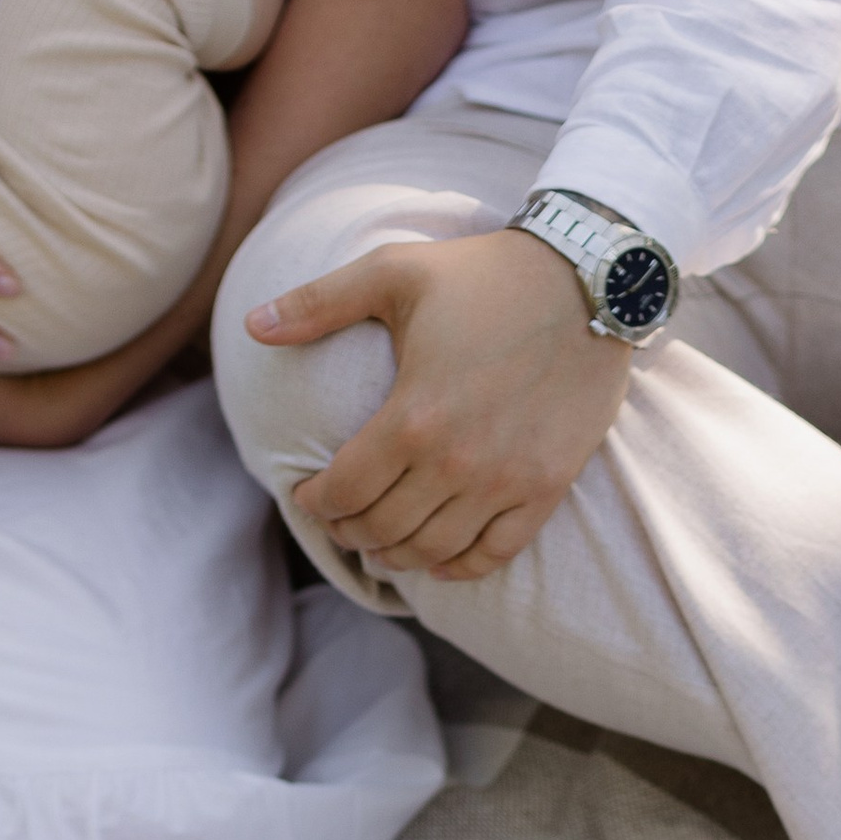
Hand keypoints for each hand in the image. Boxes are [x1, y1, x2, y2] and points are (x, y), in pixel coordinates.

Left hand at [246, 228, 629, 579]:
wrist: (588, 281)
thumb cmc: (485, 274)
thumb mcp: (394, 272)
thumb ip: (319, 302)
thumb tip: (252, 323)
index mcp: (412, 417)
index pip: (344, 490)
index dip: (316, 502)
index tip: (308, 496)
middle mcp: (457, 462)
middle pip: (383, 528)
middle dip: (349, 530)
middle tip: (340, 521)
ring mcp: (505, 481)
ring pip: (432, 549)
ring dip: (396, 554)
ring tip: (380, 544)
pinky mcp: (545, 487)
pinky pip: (494, 553)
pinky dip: (459, 567)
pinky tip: (437, 559)